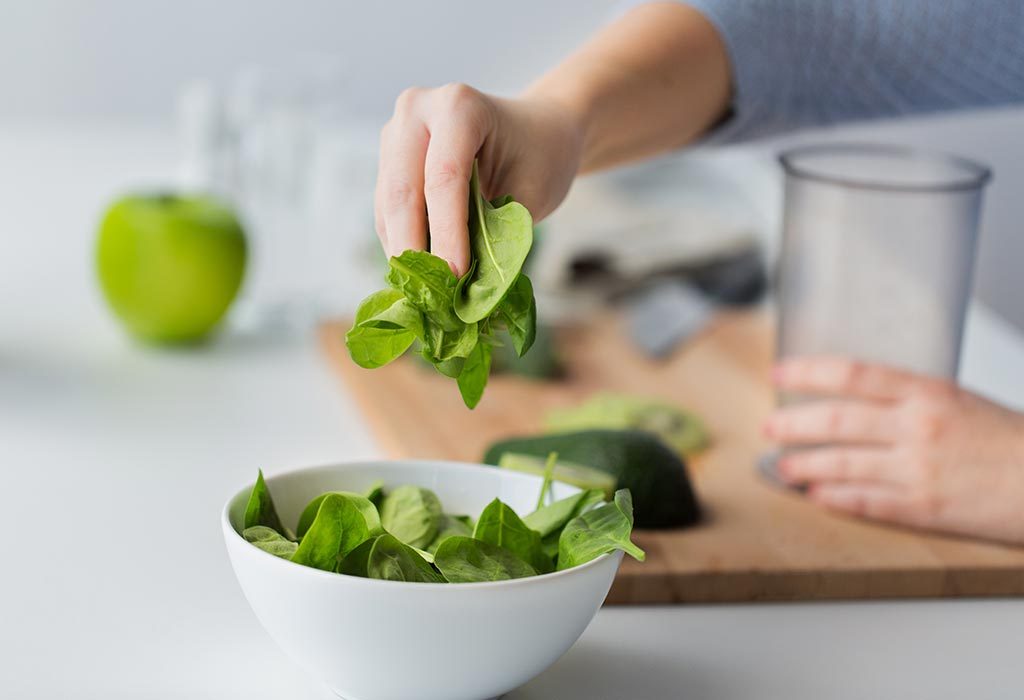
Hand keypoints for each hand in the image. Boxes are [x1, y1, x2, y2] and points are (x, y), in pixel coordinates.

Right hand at [375, 83, 583, 275]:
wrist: (535, 131)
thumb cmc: (541, 157)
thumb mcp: (532, 193)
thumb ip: (498, 232)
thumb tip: (468, 287)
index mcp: (459, 106)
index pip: (444, 178)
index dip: (447, 233)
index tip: (455, 277)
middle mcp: (417, 111)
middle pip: (404, 190)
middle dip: (415, 248)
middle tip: (430, 295)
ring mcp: (396, 134)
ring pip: (388, 205)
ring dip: (404, 252)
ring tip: (426, 293)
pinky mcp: (388, 161)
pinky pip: (387, 211)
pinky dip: (402, 244)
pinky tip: (420, 275)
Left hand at [763, 356, 1023, 544]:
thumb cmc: (1012, 441)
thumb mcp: (960, 401)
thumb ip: (908, 400)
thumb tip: (858, 400)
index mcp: (927, 392)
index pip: (851, 374)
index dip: (807, 372)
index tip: (779, 374)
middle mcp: (917, 427)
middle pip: (834, 420)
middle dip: (792, 424)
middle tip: (769, 428)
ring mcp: (917, 469)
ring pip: (841, 463)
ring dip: (803, 465)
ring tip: (783, 468)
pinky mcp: (924, 508)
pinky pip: (865, 502)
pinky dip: (834, 498)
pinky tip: (817, 496)